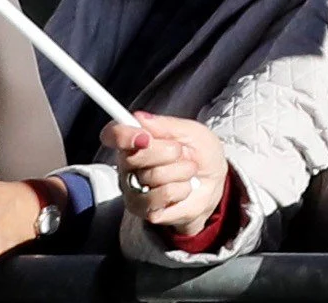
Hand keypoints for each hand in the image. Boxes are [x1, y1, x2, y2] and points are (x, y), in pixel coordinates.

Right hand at [107, 114, 228, 235]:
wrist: (214, 183)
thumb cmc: (199, 153)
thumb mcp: (192, 132)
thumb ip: (166, 125)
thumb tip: (140, 118)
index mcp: (135, 141)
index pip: (112, 135)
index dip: (122, 135)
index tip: (144, 137)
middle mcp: (128, 166)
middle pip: (135, 156)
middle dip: (168, 152)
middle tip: (180, 152)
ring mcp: (133, 190)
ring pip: (153, 177)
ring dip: (181, 172)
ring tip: (186, 172)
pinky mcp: (143, 210)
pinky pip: (161, 197)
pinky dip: (181, 189)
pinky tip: (183, 189)